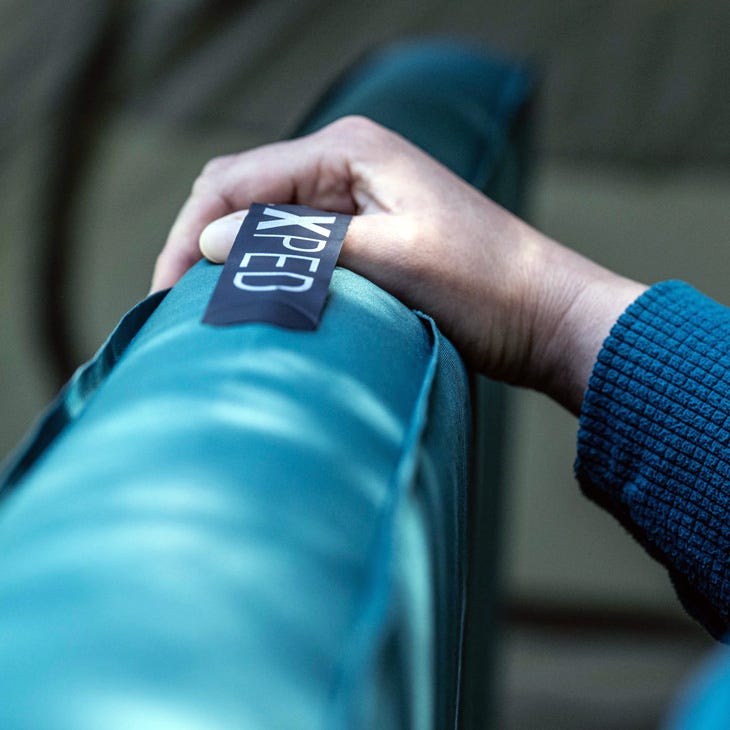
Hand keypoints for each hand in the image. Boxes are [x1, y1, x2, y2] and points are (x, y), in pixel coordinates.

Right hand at [153, 116, 645, 413]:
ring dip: (232, 260)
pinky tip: (253, 301)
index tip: (165, 291)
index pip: (236, 180)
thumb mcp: (390, 259)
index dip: (191, 232)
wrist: (544, 315)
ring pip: (265, 221)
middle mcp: (346, 164)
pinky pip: (296, 244)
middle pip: (242, 193)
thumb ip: (299, 244)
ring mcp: (356, 200)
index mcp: (348, 151)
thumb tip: (210, 242)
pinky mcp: (366, 235)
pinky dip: (267, 271)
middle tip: (173, 304)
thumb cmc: (483, 286)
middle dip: (200, 242)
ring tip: (204, 310)